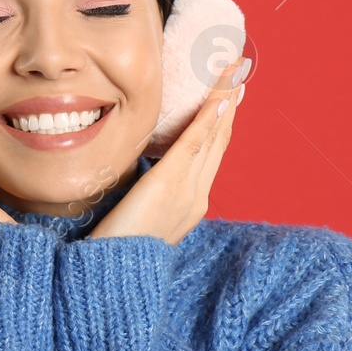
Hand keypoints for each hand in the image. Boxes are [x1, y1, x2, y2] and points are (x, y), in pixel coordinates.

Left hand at [87, 56, 249, 245]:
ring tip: (233, 70)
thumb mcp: (138, 218)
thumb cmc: (116, 251)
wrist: (112, 280)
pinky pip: (193, 146)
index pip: (211, 154)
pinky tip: (220, 98)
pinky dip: (208, 119)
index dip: (223, 122)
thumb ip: (149, 194)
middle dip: (230, 103)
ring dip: (225, 100)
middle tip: (239, 70)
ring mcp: (187, 193)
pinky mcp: (169, 187)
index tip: (230, 94)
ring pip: (212, 138)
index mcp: (191, 205)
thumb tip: (146, 174)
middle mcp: (197, 197)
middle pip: (219, 141)